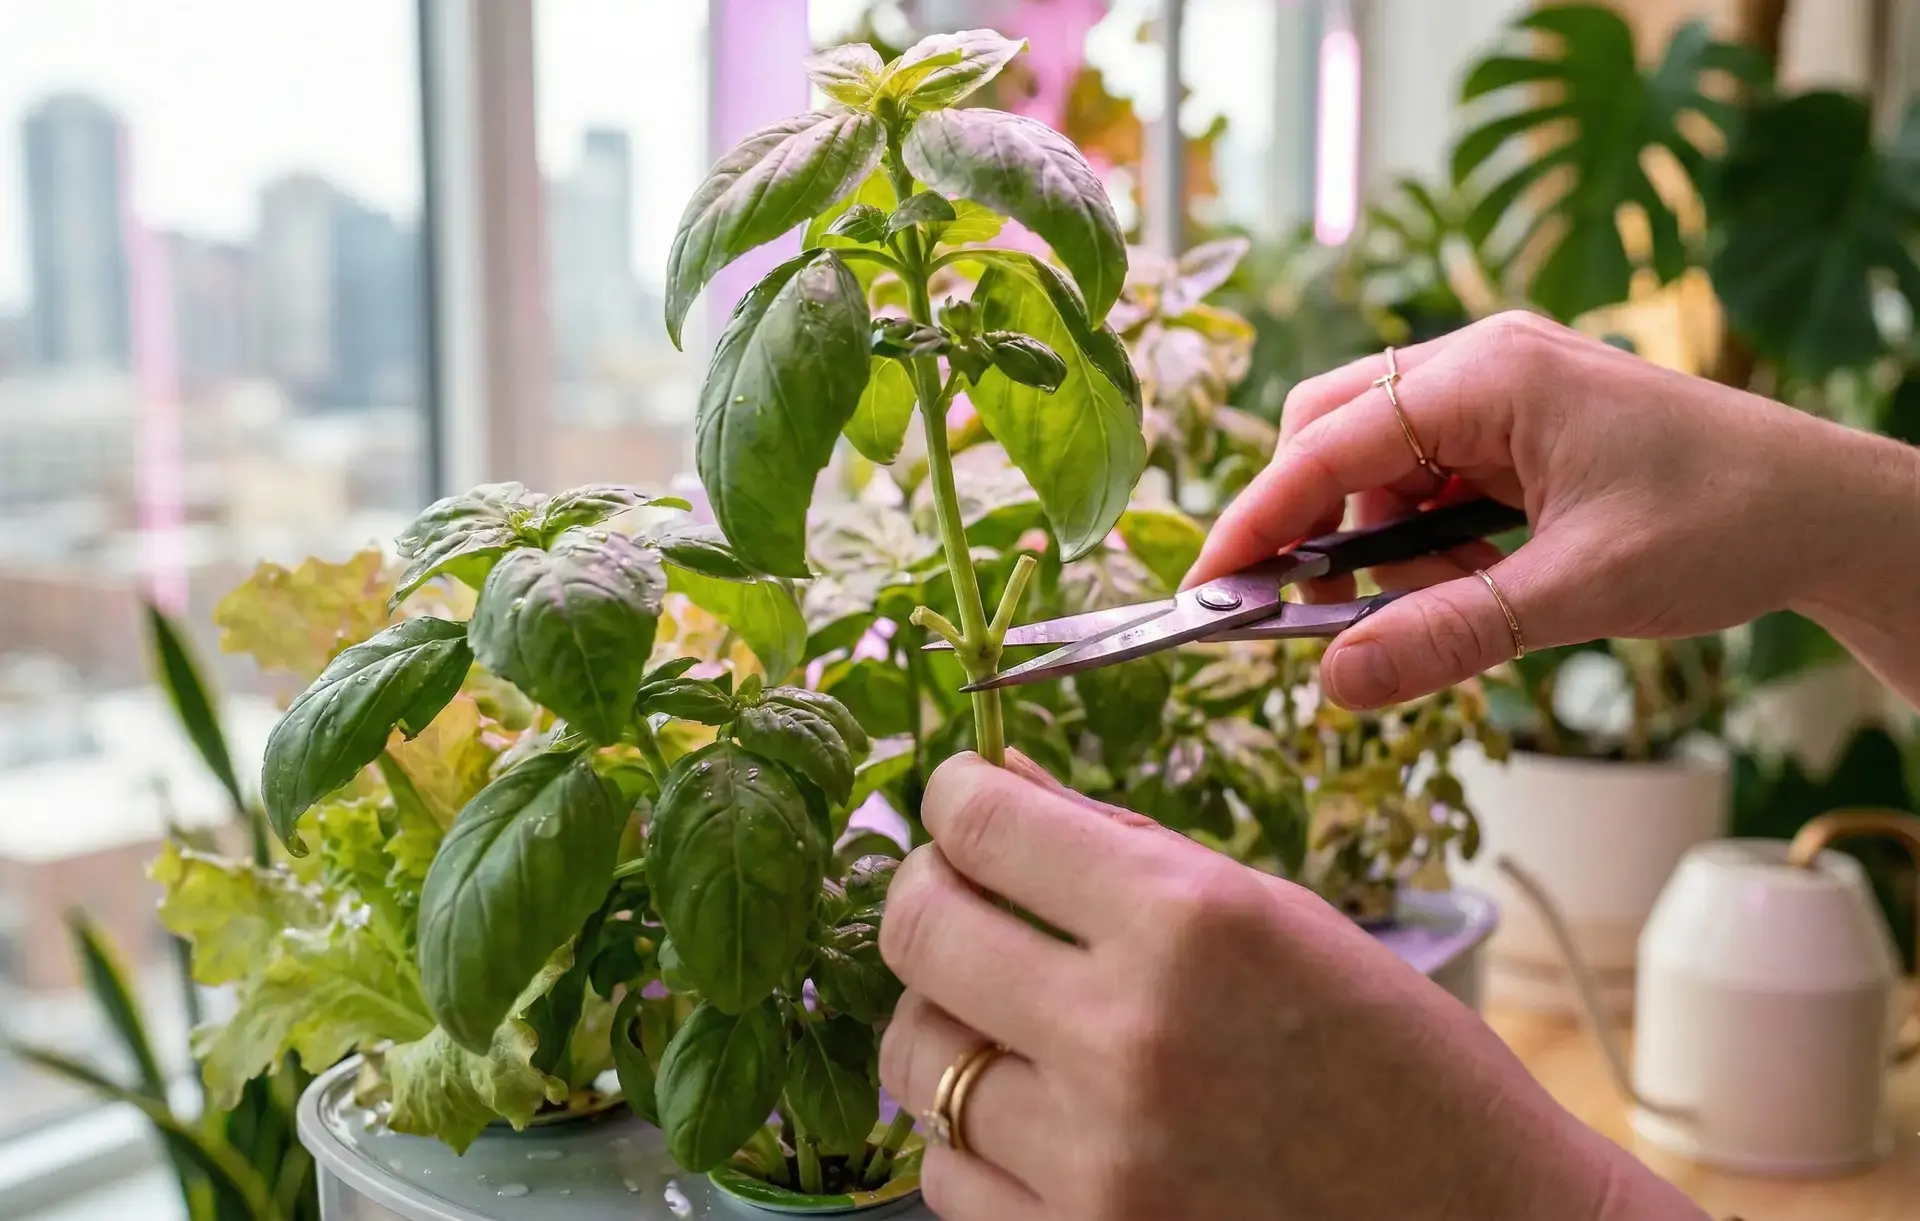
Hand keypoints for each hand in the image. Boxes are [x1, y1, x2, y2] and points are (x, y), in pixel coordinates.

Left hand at [877, 751, 1705, 1220]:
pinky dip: (974, 1139)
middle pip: (917, 931)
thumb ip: (1127, 848)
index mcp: (1193, 922)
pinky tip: (1042, 1121)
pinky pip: (947, 1177)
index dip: (955, 796)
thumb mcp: (1284, 920)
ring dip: (948, 1024)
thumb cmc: (1401, 1068)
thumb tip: (998, 779)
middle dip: (927, 895)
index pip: (983, 825)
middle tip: (961, 898)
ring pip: (916, 1059)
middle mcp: (1132, 1035)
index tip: (960, 801)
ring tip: (1012, 1022)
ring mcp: (1100, 1162)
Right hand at [1186, 311, 1919, 708]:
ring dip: (1382, 545)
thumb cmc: (1725, 525)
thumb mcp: (1577, 592)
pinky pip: (1426, 479)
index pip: (1328, 441)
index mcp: (1491, 374)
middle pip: (1334, 432)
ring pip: (1377, 464)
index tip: (1208, 584)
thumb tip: (1334, 681)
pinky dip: (1426, 540)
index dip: (1259, 516)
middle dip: (1314, 525)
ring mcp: (1499, 389)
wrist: (1828, 512)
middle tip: (1314, 613)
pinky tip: (1479, 579)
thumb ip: (1448, 634)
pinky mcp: (1515, 425)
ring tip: (1447, 604)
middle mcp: (1481, 363)